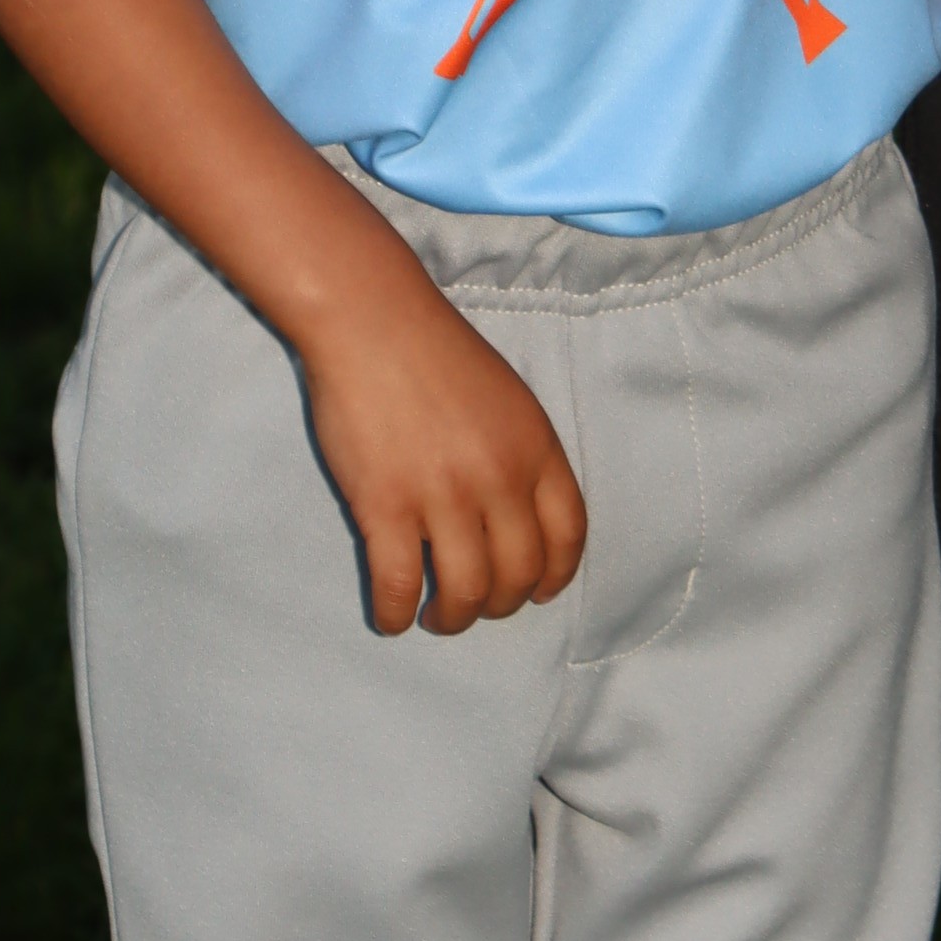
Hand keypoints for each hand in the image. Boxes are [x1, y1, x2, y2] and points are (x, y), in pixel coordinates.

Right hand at [297, 239, 588, 634]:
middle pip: (517, 575)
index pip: (568, 537)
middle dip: (500, 605)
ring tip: (436, 616)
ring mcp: (443, 496)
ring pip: (466, 593)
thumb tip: (520, 518)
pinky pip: (399, 585)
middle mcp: (500, 479)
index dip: (554, 576)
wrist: (372, 321)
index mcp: (536, 449)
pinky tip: (393, 618)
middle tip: (474, 605)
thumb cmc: (436, 352)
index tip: (538, 593)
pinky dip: (397, 615)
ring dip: (453, 619)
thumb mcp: (509, 398)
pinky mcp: (386, 506)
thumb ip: (523, 454)